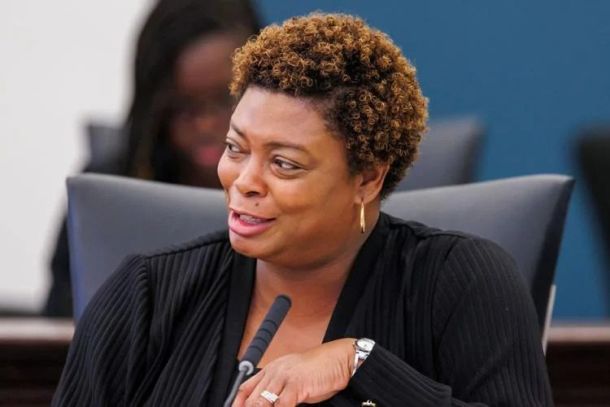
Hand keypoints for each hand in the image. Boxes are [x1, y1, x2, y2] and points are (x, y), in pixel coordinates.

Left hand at [232, 338, 354, 406]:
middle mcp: (274, 372)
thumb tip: (270, 403)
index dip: (238, 403)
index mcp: (272, 369)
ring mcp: (284, 377)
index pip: (245, 388)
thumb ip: (280, 391)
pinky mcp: (296, 385)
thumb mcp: (293, 380)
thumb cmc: (319, 371)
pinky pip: (281, 405)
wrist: (338, 360)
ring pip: (262, 403)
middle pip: (252, 398)